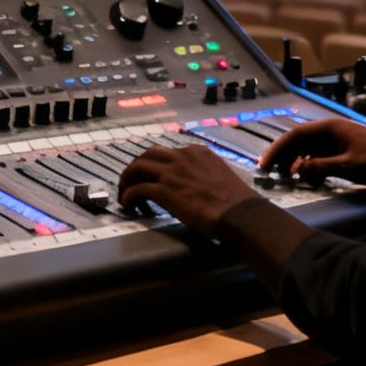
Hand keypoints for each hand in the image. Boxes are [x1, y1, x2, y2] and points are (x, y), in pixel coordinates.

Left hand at [117, 141, 259, 237]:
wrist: (240, 213)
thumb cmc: (236, 202)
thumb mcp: (220, 176)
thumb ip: (204, 174)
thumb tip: (194, 186)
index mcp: (197, 152)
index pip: (167, 152)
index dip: (156, 165)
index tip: (152, 175)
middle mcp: (183, 157)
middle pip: (148, 155)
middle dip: (136, 168)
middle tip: (131, 182)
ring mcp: (172, 172)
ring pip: (137, 167)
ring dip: (127, 180)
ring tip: (124, 193)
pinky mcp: (165, 190)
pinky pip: (137, 189)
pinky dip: (128, 196)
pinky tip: (128, 205)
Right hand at [260, 119, 365, 185]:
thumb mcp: (347, 166)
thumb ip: (319, 167)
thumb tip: (297, 170)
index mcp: (331, 128)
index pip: (295, 135)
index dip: (277, 149)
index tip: (264, 165)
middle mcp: (333, 131)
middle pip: (300, 141)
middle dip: (284, 157)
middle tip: (271, 174)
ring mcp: (341, 142)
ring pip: (310, 151)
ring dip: (298, 163)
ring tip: (289, 179)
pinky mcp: (348, 153)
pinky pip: (322, 158)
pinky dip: (313, 168)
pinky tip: (311, 180)